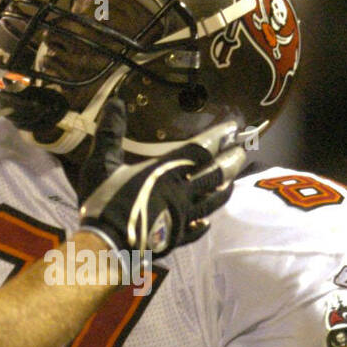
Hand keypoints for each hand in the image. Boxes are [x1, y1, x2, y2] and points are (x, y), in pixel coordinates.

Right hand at [76, 99, 242, 256]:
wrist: (106, 245)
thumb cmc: (103, 201)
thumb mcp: (102, 162)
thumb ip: (111, 132)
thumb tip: (115, 101)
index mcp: (166, 171)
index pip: (199, 150)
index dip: (218, 137)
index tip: (233, 128)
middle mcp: (181, 192)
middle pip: (215, 175)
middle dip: (231, 160)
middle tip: (244, 150)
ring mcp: (181, 217)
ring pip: (212, 202)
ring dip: (225, 189)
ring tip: (233, 181)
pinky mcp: (176, 237)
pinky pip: (197, 229)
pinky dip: (205, 222)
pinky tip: (207, 221)